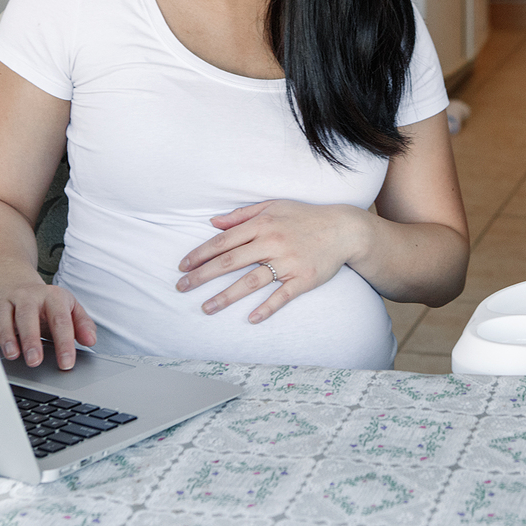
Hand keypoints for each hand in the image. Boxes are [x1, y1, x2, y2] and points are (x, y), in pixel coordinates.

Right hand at [0, 282, 96, 369]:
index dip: (64, 343)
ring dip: (7, 337)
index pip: (61, 320)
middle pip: (29, 315)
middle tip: (35, 361)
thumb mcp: (69, 310)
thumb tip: (91, 340)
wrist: (17, 285)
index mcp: (53, 297)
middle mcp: (29, 296)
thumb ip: (82, 325)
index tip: (66, 363)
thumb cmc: (46, 305)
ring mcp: (7, 301)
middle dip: (32, 339)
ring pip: (5, 316)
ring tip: (13, 355)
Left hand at [177, 200, 368, 323]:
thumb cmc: (305, 217)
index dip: (200, 254)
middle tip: (182, 288)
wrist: (344, 229)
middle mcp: (272, 242)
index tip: (182, 266)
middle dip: (202, 276)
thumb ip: (242, 215)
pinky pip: (282, 296)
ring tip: (206, 308)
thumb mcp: (273, 206)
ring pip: (251, 281)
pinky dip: (266, 308)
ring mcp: (288, 262)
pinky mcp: (304, 279)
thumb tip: (213, 223)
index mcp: (262, 224)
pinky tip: (251, 319)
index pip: (224, 241)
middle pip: (230, 262)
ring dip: (226, 296)